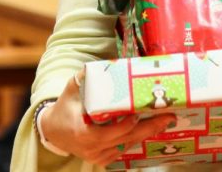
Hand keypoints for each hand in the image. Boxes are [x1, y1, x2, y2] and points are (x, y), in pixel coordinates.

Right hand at [41, 69, 176, 166]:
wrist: (53, 130)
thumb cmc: (66, 106)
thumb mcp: (72, 88)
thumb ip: (86, 76)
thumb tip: (107, 63)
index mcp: (82, 133)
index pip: (108, 134)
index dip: (124, 126)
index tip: (139, 115)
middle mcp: (90, 148)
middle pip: (124, 139)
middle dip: (149, 128)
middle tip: (168, 117)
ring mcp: (96, 156)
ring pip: (127, 145)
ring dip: (147, 133)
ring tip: (166, 120)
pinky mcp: (102, 159)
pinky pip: (123, 149)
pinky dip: (137, 138)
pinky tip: (152, 129)